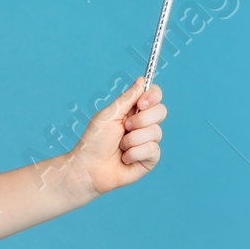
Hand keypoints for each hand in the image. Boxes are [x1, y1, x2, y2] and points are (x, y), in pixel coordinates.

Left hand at [71, 77, 165, 194]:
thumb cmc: (93, 141)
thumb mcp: (108, 115)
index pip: (155, 95)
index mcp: (134, 111)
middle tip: (125, 127)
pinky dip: (135, 153)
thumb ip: (127, 98)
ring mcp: (148, 142)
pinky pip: (153, 150)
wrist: (87, 168)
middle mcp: (144, 125)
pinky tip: (124, 159)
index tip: (141, 103)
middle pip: (161, 111)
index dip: (153, 96)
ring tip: (120, 146)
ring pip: (156, 132)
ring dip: (133, 140)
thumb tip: (142, 80)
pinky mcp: (149, 159)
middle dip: (141, 120)